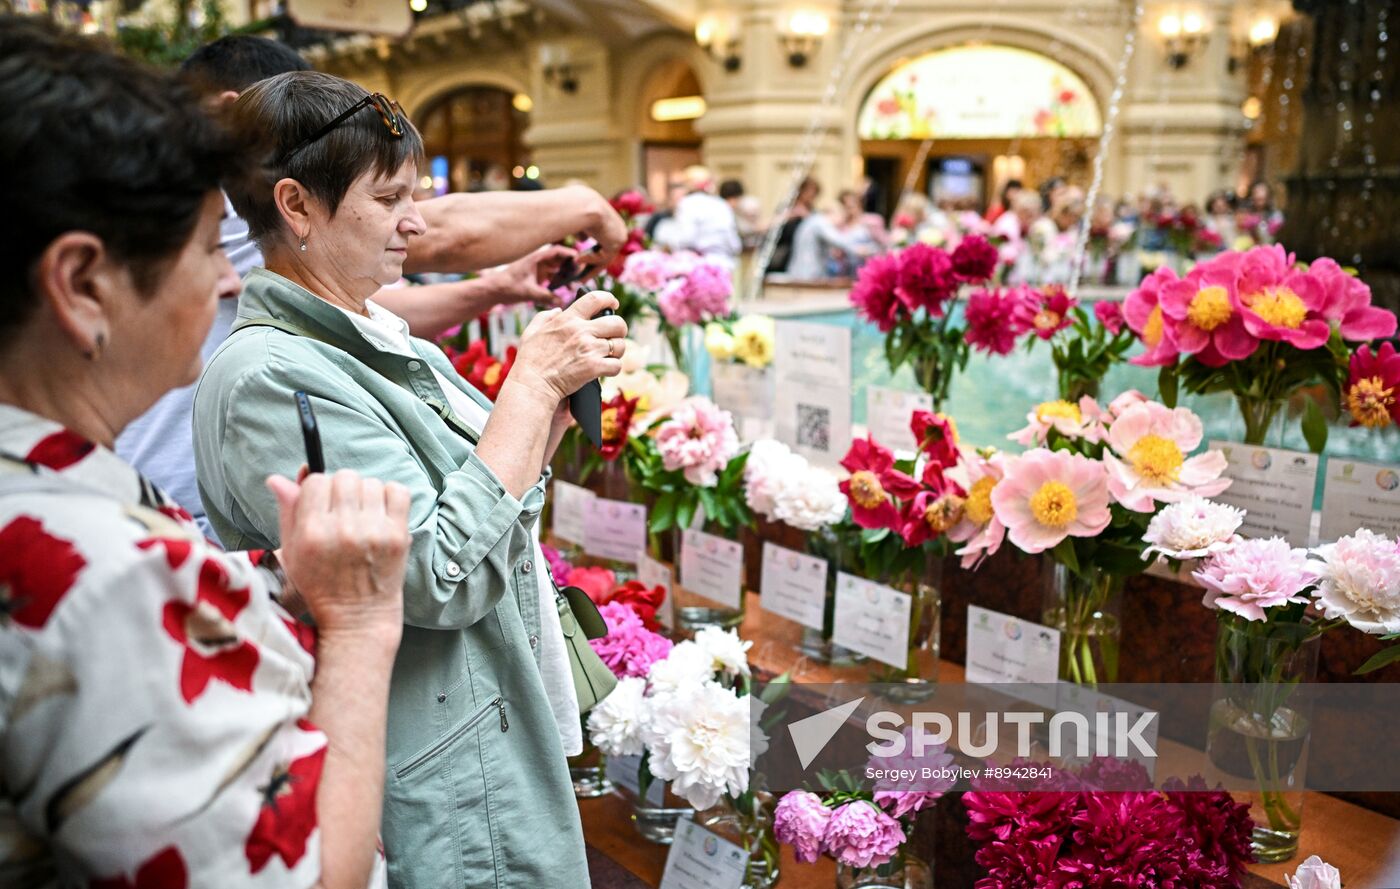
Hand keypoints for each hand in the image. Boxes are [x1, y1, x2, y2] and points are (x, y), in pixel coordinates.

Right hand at [267, 469, 410, 640]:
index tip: (322, 505)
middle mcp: (342, 529)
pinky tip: (381, 514)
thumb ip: (288, 512)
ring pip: (371, 483)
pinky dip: (390, 497)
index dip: (318, 490)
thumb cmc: (322, 586)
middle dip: (342, 491)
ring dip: (366, 495)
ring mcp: (373, 532)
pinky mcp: (398, 536)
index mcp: (312, 532)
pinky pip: (398, 491)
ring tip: (362, 517)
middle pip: (345, 477)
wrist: (359, 618)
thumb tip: (277, 479)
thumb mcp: (293, 553)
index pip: (316, 481)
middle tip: (344, 511)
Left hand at [488, 244, 576, 307]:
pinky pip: (551, 276)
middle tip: (580, 274)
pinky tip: (564, 289)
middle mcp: (537, 261)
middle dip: (570, 266)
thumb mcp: (528, 292)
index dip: (569, 254)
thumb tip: (561, 302)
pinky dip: (558, 281)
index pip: (556, 251)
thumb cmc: (507, 287)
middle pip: (559, 259)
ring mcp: (537, 269)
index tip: (580, 260)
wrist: (493, 291)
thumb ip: (546, 296)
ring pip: (556, 268)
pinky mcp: (536, 277)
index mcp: (535, 258)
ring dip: (565, 274)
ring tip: (574, 283)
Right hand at [507, 290, 628, 402]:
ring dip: (617, 351)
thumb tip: (558, 310)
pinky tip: (604, 370)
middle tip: (614, 336)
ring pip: (620, 345)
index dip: (609, 299)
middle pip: (617, 322)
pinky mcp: (594, 367)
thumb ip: (544, 317)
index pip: (595, 299)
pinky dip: (613, 368)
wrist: (532, 384)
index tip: (613, 303)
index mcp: (568, 319)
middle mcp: (581, 331)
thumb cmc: (530, 361)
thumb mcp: (531, 332)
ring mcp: (589, 349)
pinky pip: (616, 365)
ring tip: (609, 355)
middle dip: (620, 329)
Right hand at [565, 185, 625, 275]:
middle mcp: (619, 228)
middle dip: (593, 266)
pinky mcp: (617, 242)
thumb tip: (582, 239)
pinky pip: (603, 257)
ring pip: (605, 257)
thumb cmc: (576, 209)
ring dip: (590, 265)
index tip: (583, 263)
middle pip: (607, 253)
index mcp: (611, 222)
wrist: (582, 204)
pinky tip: (577, 258)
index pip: (604, 242)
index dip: (593, 255)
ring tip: (577, 273)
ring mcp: (620, 236)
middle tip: (582, 278)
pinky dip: (590, 259)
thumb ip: (583, 232)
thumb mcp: (580, 222)